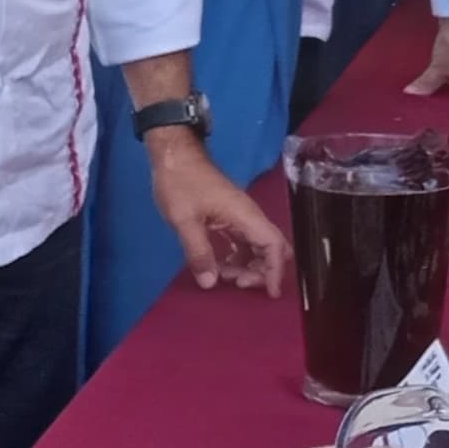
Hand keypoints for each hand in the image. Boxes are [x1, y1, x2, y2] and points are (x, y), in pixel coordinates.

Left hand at [149, 135, 288, 295]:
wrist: (173, 154)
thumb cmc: (180, 182)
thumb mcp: (184, 219)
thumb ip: (198, 252)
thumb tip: (211, 283)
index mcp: (244, 215)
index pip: (273, 245)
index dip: (275, 270)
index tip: (269, 293)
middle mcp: (248, 216)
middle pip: (271, 247)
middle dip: (263, 270)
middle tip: (238, 285)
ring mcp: (239, 216)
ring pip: (256, 246)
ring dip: (248, 265)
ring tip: (225, 278)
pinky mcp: (228, 216)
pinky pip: (242, 242)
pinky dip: (237, 257)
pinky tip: (220, 267)